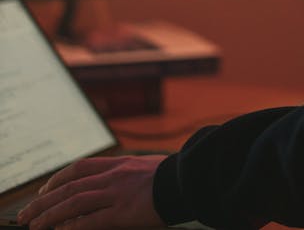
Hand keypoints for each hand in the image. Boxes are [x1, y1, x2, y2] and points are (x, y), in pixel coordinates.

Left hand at [17, 155, 166, 229]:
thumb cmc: (178, 176)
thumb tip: (126, 182)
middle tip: (28, 212)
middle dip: (44, 200)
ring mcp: (117, 193)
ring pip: (73, 202)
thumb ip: (133, 173)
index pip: (80, 167)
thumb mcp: (151, 166)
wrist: (191, 180)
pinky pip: (91, 221)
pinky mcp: (122, 212)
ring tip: (34, 224)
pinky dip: (73, 226)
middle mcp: (114, 176)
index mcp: (121, 163)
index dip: (58, 178)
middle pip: (69, 186)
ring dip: (50, 214)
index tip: (46, 189)